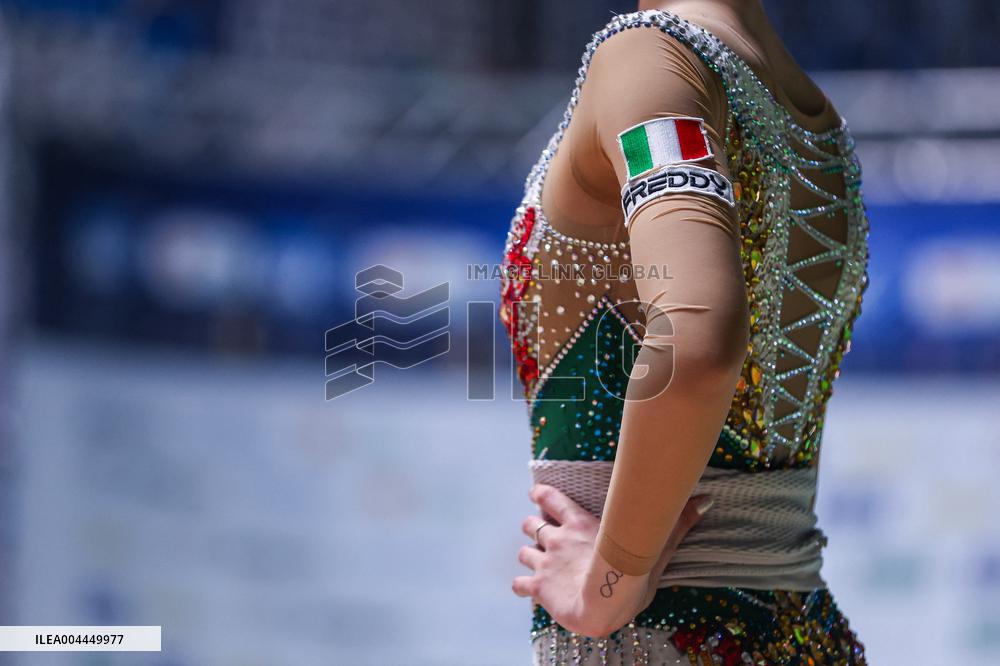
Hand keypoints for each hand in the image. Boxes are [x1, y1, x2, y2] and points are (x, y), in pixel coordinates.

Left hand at [512, 483, 711, 637]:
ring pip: (523, 550)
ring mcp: (545, 563)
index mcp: (580, 525)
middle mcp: (558, 539)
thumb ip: (677, 523)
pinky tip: (527, 589)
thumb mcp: (654, 547)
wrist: (603, 604)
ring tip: (533, 560)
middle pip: (531, 523)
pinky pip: (519, 584)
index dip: (541, 495)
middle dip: (533, 526)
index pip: (552, 499)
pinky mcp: (538, 588)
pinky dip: (521, 585)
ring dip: (527, 554)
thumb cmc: (630, 575)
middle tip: (539, 531)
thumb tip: (705, 499)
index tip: (535, 493)